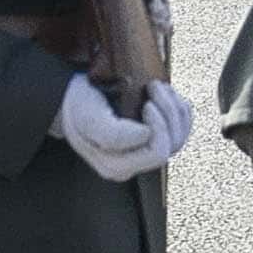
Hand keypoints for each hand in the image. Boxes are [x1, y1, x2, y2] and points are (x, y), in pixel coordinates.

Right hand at [56, 71, 184, 181]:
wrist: (71, 101)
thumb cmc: (78, 107)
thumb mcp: (89, 119)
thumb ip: (114, 135)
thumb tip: (146, 135)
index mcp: (117, 165)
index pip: (158, 152)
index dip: (159, 124)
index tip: (147, 102)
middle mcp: (133, 164)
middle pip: (172, 144)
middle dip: (170, 111)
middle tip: (154, 86)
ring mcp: (144, 152)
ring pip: (179, 136)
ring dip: (175, 107)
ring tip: (159, 87)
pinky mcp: (152, 140)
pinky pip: (181, 129)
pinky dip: (180, 109)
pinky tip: (167, 95)